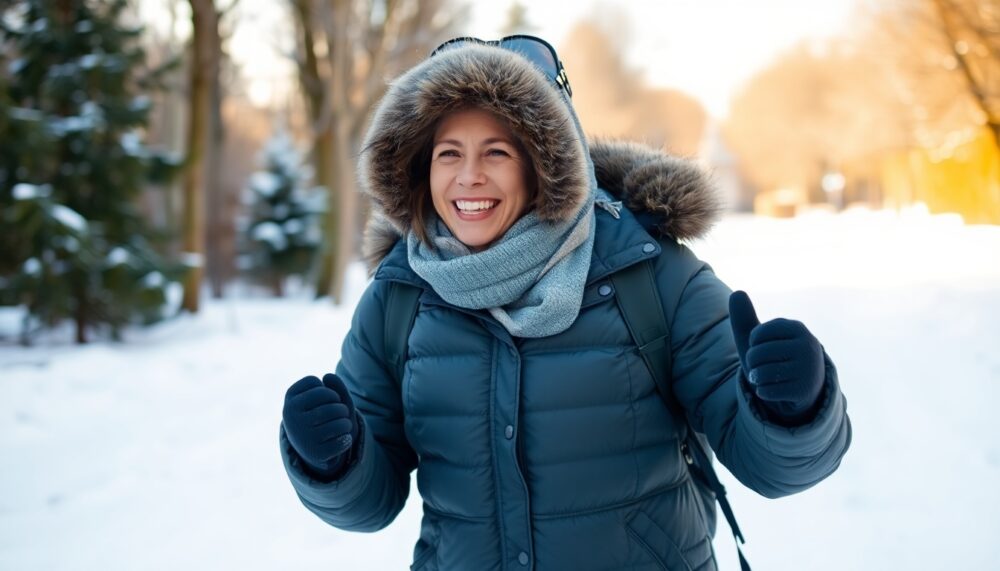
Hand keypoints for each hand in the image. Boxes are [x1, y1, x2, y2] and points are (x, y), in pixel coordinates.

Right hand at [282, 373, 358, 478]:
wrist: (314, 448)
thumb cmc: (321, 417)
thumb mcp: (325, 400)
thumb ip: (333, 385)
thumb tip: (328, 376)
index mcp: (290, 401)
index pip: (315, 382)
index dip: (328, 391)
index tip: (327, 400)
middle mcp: (291, 418)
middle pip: (330, 400)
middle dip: (341, 406)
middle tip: (341, 413)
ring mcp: (302, 436)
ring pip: (339, 422)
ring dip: (347, 423)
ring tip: (344, 425)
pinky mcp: (315, 453)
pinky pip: (342, 441)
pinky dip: (347, 438)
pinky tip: (343, 439)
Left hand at [729, 291, 825, 423]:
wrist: (801, 388)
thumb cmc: (776, 358)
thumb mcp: (761, 339)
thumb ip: (745, 318)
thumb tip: (737, 293)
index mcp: (797, 328)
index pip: (756, 334)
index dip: (752, 344)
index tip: (762, 346)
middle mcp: (807, 345)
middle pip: (756, 354)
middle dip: (752, 363)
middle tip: (763, 366)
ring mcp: (808, 368)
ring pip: (761, 373)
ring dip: (757, 378)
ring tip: (767, 377)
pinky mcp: (804, 390)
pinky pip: (767, 391)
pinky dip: (763, 391)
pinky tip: (774, 389)